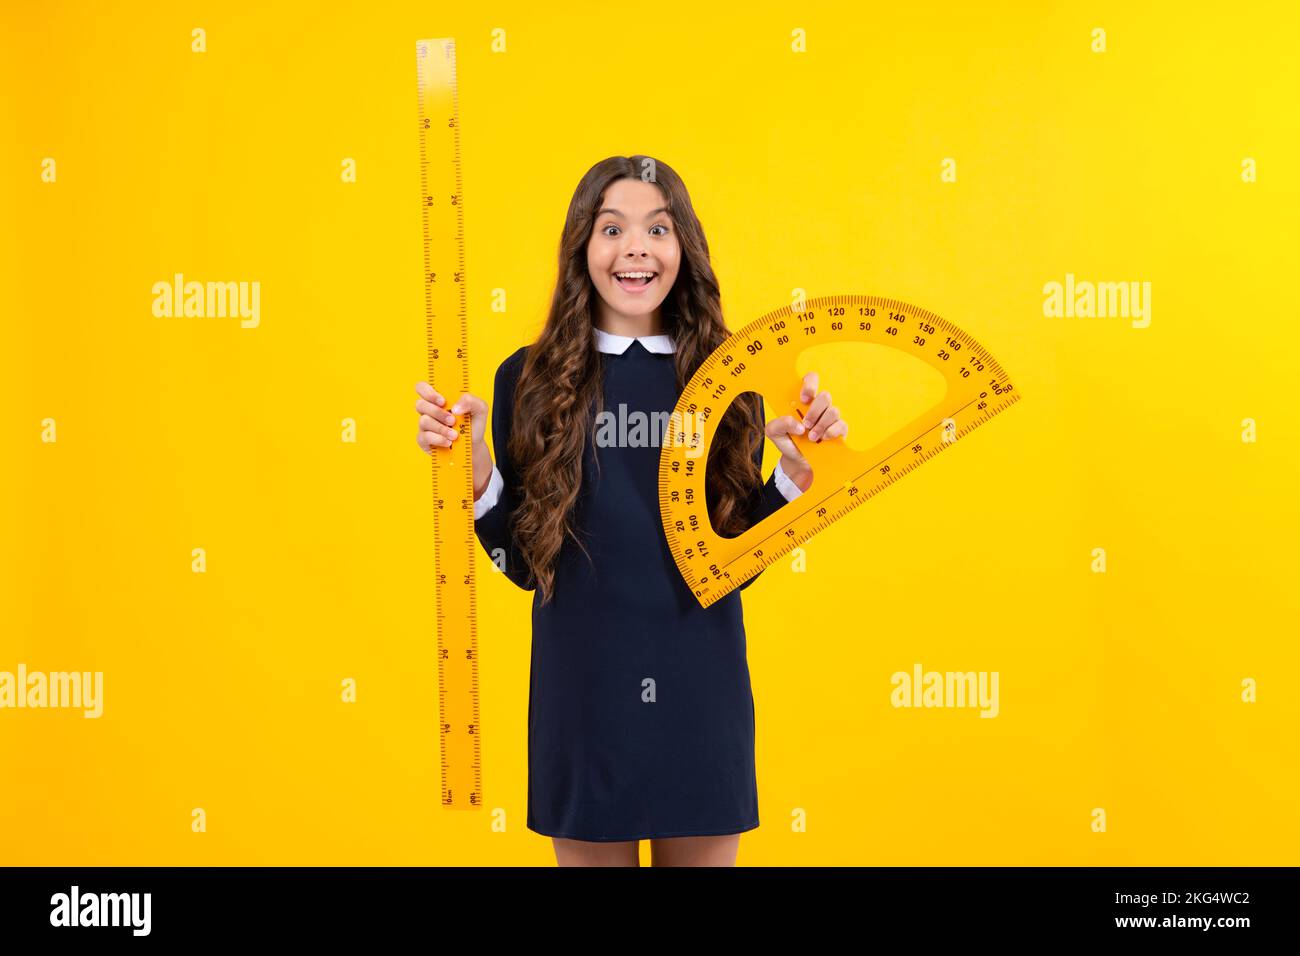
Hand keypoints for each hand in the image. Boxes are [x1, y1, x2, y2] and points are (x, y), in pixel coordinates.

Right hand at [415, 382, 493, 498]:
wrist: (473, 447)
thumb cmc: (473, 425)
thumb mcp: (480, 409)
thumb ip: (470, 400)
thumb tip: (455, 408)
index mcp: (439, 398)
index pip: (422, 387)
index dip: (428, 392)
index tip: (443, 401)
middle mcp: (429, 410)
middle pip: (420, 404)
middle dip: (438, 412)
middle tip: (453, 420)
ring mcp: (424, 425)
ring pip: (423, 421)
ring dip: (441, 428)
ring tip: (455, 435)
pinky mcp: (423, 439)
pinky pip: (425, 437)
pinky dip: (439, 439)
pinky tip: (449, 442)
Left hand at [764, 371, 846, 490]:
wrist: (797, 461)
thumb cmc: (787, 441)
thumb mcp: (774, 432)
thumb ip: (780, 423)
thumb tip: (798, 425)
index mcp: (802, 400)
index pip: (811, 379)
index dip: (810, 384)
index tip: (804, 399)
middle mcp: (818, 406)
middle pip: (825, 396)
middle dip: (815, 412)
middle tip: (806, 425)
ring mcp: (829, 417)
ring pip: (833, 411)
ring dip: (821, 425)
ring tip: (811, 437)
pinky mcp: (839, 429)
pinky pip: (841, 425)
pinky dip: (831, 432)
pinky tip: (823, 439)